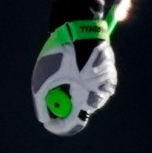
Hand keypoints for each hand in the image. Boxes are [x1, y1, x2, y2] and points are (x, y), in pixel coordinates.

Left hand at [30, 0, 117, 135]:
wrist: (80, 26)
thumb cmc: (60, 51)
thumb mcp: (43, 77)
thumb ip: (41, 101)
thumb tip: (45, 118)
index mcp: (85, 95)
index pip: (73, 122)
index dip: (59, 127)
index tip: (49, 124)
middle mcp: (100, 92)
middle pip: (81, 112)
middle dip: (66, 107)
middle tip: (54, 96)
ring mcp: (107, 83)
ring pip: (89, 100)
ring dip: (76, 95)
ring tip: (65, 77)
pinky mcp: (110, 74)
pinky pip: (96, 88)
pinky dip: (84, 85)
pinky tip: (76, 71)